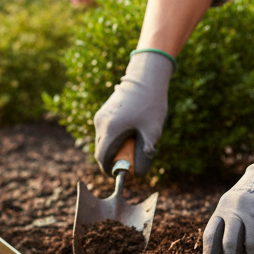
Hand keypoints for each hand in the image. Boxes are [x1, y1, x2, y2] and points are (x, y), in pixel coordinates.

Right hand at [93, 50, 173, 175]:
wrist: (146, 78)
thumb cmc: (151, 104)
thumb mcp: (153, 131)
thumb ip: (145, 154)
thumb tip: (139, 173)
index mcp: (111, 130)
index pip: (102, 158)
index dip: (109, 170)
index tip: (119, 174)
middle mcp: (101, 123)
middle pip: (101, 150)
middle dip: (112, 159)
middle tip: (129, 161)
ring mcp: (100, 116)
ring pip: (102, 140)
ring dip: (113, 147)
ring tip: (132, 143)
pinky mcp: (103, 112)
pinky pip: (104, 131)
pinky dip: (114, 137)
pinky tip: (130, 131)